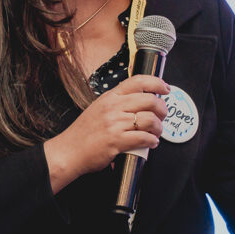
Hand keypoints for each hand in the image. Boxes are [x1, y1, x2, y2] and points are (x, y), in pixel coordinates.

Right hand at [44, 74, 169, 193]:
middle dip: (162, 109)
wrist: (68, 152)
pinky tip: (150, 142)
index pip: (138, 81)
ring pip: (150, 120)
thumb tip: (141, 102)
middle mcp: (113, 107)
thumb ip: (118, 103)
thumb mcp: (99, 108)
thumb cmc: (84, 133)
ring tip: (156, 132)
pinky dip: (152, 141)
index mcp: (110, 97)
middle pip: (150, 100)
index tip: (165, 89)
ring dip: (158, 128)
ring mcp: (115, 123)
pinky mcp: (117, 140)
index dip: (157, 83)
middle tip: (162, 116)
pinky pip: (144, 138)